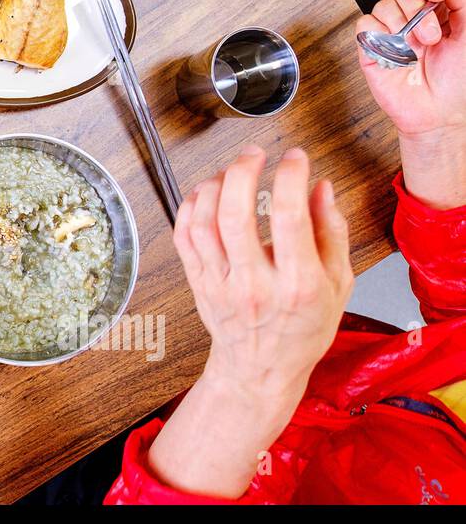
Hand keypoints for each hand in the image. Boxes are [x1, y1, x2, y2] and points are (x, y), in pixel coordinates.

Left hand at [147, 147, 351, 497]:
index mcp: (297, 284)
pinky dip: (190, 207)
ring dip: (213, 186)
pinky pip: (183, 237)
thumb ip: (332, 232)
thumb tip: (321, 187)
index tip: (295, 158)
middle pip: (235, 216)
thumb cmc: (303, 329)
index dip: (290, 177)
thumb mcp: (339, 285)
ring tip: (230, 171)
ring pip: (203, 223)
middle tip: (254, 154)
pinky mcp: (198, 282)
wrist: (260, 369)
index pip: (289, 218)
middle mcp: (254, 284)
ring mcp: (220, 284)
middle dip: (243, 173)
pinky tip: (206, 193)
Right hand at [356, 0, 465, 208]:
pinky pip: (365, 24)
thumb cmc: (456, 81)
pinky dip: (380, 34)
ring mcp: (389, 33)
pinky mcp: (369, 48)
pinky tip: (394, 51)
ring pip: (384, 5)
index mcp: (434, 13)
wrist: (437, 112)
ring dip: (402, 25)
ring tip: (416, 48)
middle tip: (431, 35)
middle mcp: (410, 20)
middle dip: (418, 8)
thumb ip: (463, 4)